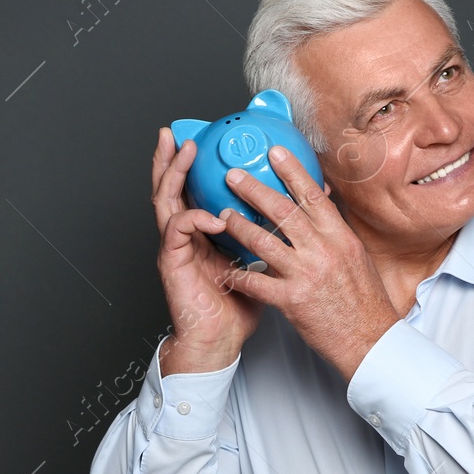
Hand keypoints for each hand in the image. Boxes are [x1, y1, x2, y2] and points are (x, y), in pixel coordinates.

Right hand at [150, 127, 263, 371]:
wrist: (219, 341)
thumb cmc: (238, 306)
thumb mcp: (261, 260)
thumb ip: (272, 234)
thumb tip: (307, 211)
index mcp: (202, 232)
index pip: (193, 189)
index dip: (192, 164)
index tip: (200, 139)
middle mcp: (185, 236)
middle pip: (172, 188)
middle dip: (170, 158)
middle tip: (174, 133)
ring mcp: (176, 248)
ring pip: (166, 201)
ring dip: (173, 173)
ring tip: (183, 152)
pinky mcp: (173, 263)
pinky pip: (179, 231)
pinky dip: (195, 218)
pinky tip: (212, 217)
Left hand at [215, 146, 400, 382]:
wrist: (370, 340)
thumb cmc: (364, 301)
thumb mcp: (355, 256)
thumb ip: (333, 231)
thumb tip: (322, 204)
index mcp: (339, 237)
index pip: (312, 195)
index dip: (292, 171)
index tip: (274, 152)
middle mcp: (323, 251)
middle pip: (283, 211)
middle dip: (254, 190)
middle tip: (233, 175)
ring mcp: (306, 275)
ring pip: (264, 242)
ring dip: (239, 226)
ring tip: (222, 214)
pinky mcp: (292, 300)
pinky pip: (256, 283)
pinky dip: (238, 275)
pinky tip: (225, 269)